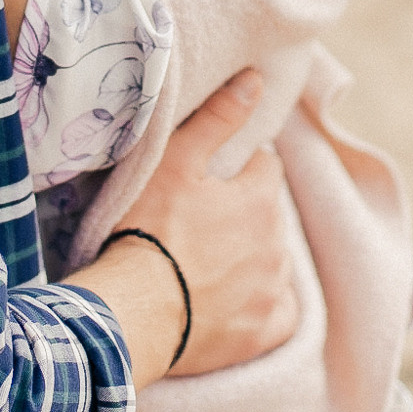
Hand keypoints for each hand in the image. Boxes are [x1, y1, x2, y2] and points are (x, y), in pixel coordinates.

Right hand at [107, 69, 300, 378]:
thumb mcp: (176, 161)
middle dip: (243, 217)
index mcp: (261, 197)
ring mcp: (274, 289)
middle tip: (196, 227)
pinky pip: (279, 315)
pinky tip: (233, 305)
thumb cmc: (148, 229)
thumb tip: (256, 80)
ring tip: (203, 267)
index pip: (263, 169)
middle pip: (267, 217)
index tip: (205, 187)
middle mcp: (278, 242)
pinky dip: (261, 307)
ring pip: (271, 263)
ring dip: (249, 260)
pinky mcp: (265, 330)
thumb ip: (219, 117)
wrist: (133, 310)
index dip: (234, 174)